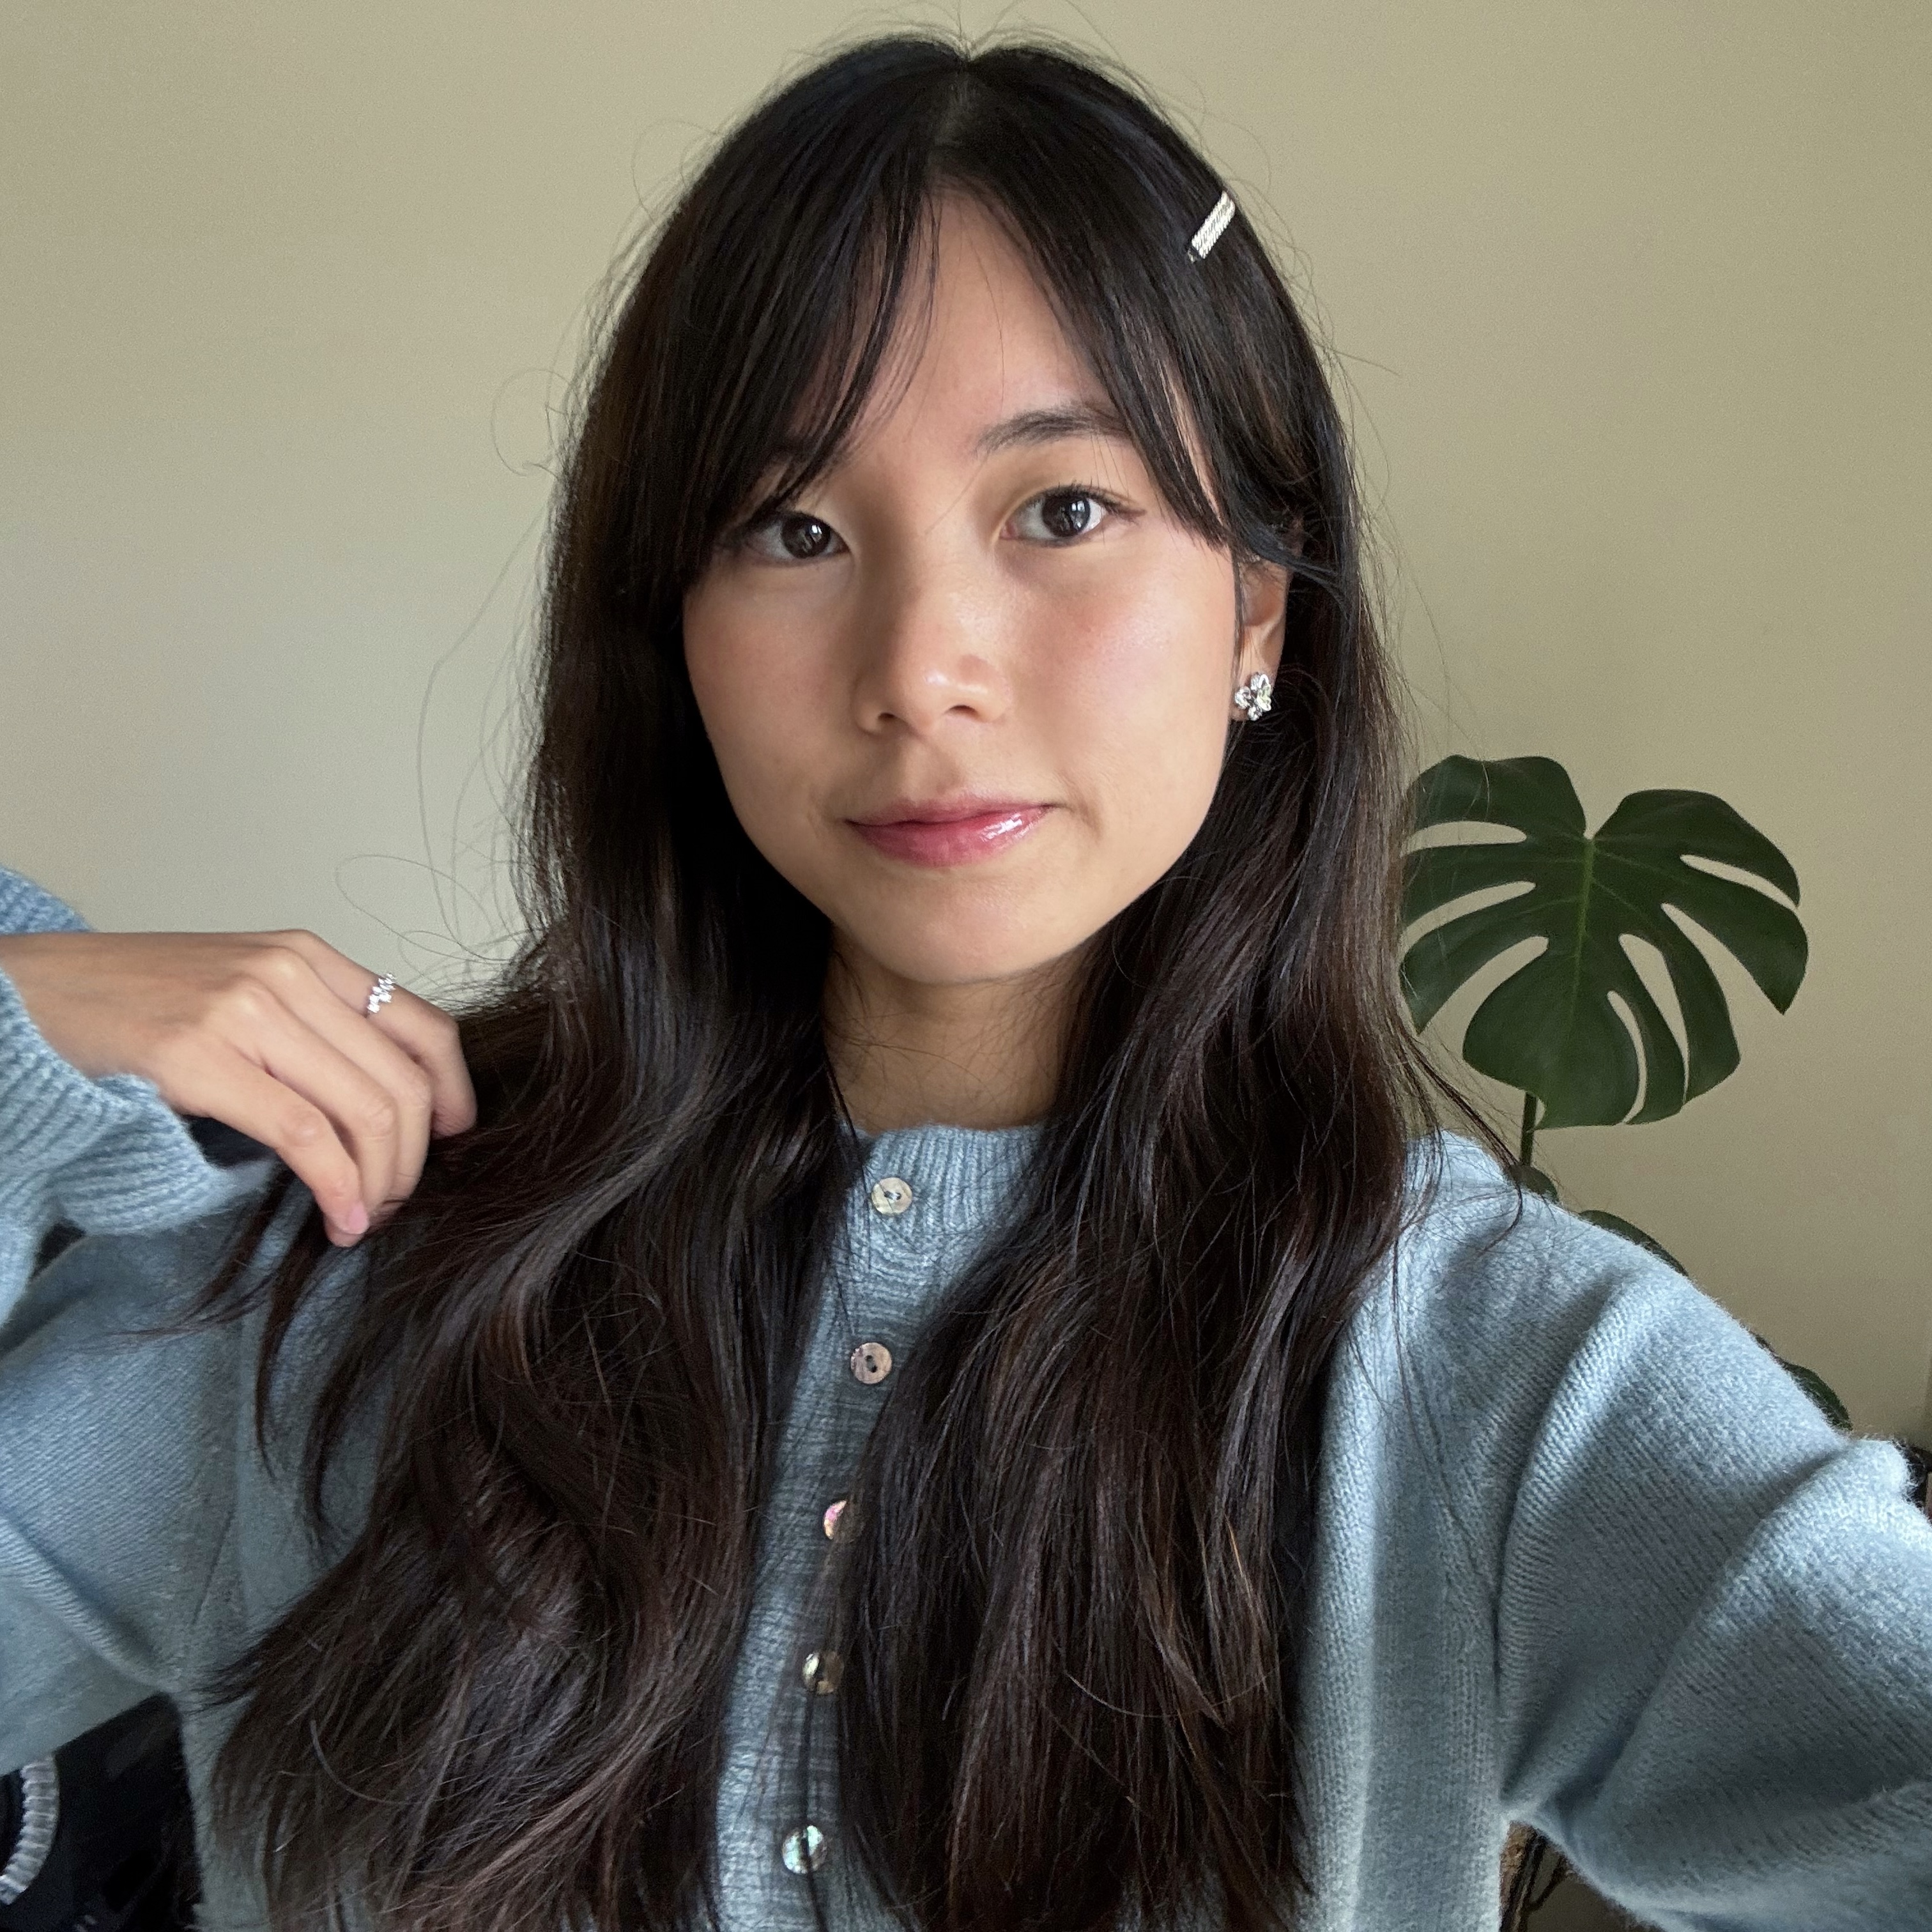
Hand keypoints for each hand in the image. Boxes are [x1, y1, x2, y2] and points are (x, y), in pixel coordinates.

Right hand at [0, 929, 476, 1246]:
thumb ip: (308, 1027)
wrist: (26, 993)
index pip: (425, 1027)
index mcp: (308, 957)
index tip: (451, 1141)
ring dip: (381, 1183)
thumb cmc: (130, 1001)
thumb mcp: (241, 991)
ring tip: (365, 1218)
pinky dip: (338, 1188)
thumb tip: (379, 1103)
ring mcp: (246, 1011)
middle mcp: (288, 974)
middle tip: (395, 1203)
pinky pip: (304, 1135)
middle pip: (404, 1081)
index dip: (454, 1095)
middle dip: (414, 1159)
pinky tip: (339, 1218)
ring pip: (365, 1111)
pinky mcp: (200, 1058)